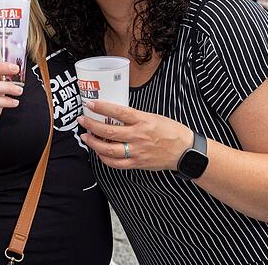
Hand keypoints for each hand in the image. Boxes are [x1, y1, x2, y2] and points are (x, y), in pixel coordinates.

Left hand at [77, 100, 192, 170]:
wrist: (185, 151)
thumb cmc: (171, 131)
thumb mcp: (153, 117)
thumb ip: (134, 117)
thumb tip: (114, 114)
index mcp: (143, 121)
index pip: (117, 112)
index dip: (101, 107)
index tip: (90, 104)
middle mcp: (138, 136)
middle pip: (108, 131)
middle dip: (91, 125)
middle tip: (82, 120)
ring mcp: (137, 151)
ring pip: (108, 149)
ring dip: (93, 143)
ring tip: (86, 136)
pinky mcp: (137, 163)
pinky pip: (115, 163)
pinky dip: (104, 158)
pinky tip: (98, 152)